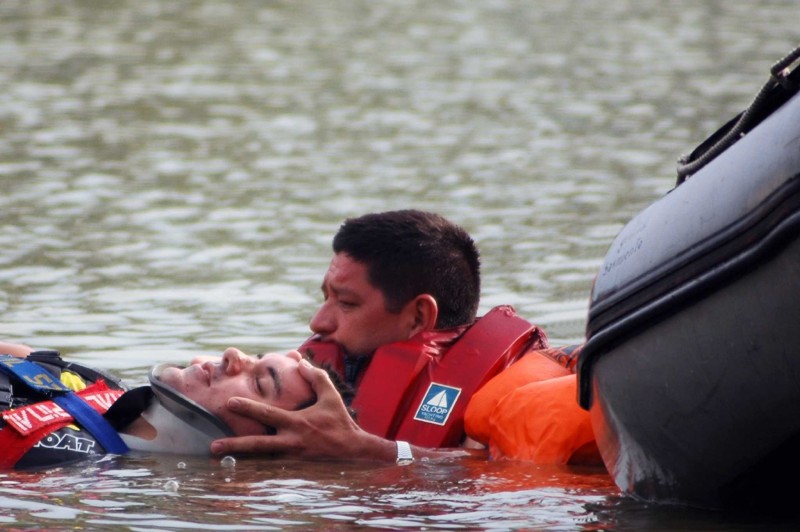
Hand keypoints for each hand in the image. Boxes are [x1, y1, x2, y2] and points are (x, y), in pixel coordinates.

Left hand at [210, 358, 395, 460]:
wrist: (353, 450)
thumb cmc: (340, 421)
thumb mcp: (330, 396)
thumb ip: (316, 377)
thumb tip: (300, 362)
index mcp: (297, 422)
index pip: (268, 414)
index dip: (248, 408)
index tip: (230, 402)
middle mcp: (291, 441)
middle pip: (258, 445)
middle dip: (234, 445)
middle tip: (213, 446)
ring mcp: (291, 456)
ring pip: (261, 459)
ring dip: (240, 459)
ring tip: (219, 461)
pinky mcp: (294, 466)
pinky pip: (271, 466)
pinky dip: (255, 467)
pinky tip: (238, 470)